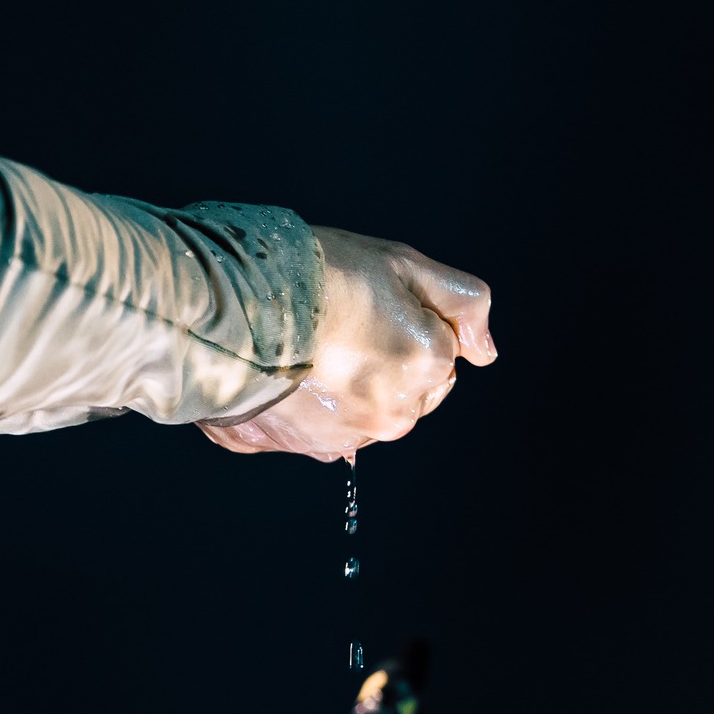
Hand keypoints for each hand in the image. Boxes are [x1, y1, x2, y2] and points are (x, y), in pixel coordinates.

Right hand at [198, 227, 495, 460]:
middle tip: (337, 323)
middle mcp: (399, 412)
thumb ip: (462, 303)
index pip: (439, 349)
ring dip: (348, 385)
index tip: (367, 302)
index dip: (405, 319)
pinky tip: (290, 374)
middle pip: (408, 387)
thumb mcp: (401, 264)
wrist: (226, 309)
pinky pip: (327, 427)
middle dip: (384, 359)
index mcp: (427, 363)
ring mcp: (354, 436)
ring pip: (368, 409)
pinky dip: (314, 406)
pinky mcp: (311, 449)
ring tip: (308, 348)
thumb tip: (487, 350)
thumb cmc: (314, 277)